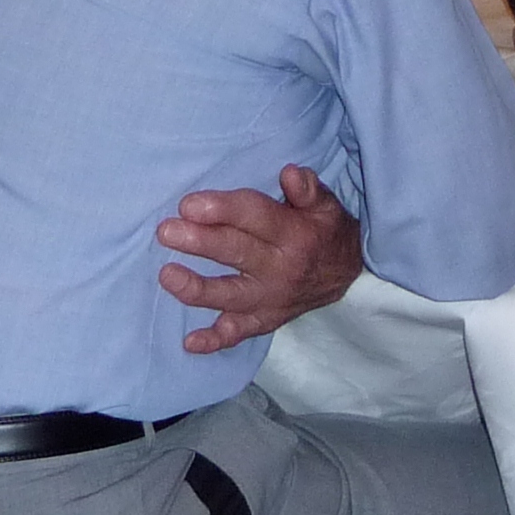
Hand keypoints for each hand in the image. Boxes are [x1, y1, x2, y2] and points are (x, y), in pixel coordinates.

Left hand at [158, 165, 363, 354]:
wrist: (347, 274)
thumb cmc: (324, 231)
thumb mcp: (325, 205)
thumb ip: (308, 189)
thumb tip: (290, 173)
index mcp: (293, 234)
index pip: (254, 217)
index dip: (221, 209)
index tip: (188, 205)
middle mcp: (281, 268)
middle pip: (236, 252)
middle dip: (200, 242)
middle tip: (166, 232)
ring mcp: (270, 298)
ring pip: (230, 295)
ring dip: (198, 288)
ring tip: (167, 275)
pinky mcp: (264, 320)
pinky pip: (238, 333)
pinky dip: (215, 340)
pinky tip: (190, 342)